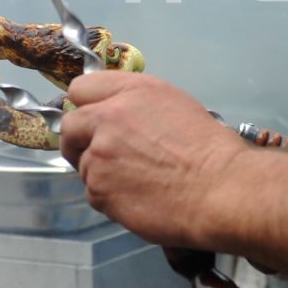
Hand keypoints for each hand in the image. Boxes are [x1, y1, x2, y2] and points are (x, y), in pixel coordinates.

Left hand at [61, 73, 248, 248]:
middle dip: (78, 141)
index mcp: (130, 91)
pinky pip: (94, 194)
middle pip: (69, 126)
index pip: (81, 88)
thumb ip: (135, 104)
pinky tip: (138, 197)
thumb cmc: (208, 149)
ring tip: (135, 181)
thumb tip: (116, 114)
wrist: (218, 189)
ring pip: (83, 165)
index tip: (91, 120)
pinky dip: (111, 198)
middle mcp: (108, 117)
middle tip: (96, 153)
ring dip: (101, 173)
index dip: (85, 106)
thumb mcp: (174, 104)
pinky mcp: (99, 189)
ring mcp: (99, 155)